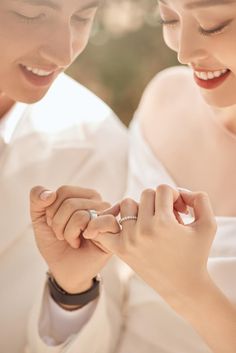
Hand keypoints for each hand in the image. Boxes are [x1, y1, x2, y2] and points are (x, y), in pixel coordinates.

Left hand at [30, 185, 115, 293]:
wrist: (63, 270)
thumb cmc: (55, 243)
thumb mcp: (39, 218)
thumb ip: (38, 198)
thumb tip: (49, 194)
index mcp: (82, 195)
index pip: (64, 191)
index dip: (51, 210)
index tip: (53, 224)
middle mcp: (97, 202)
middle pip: (70, 203)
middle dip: (58, 224)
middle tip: (62, 236)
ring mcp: (107, 215)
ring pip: (81, 215)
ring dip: (69, 234)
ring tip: (73, 241)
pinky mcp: (113, 231)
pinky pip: (101, 223)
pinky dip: (86, 234)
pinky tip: (86, 240)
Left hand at [83, 185, 216, 303]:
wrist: (183, 287)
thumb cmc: (197, 254)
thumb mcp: (208, 225)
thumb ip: (200, 199)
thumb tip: (181, 191)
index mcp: (164, 223)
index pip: (163, 189)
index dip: (174, 196)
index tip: (181, 211)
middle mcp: (143, 229)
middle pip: (146, 194)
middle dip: (159, 202)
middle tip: (168, 218)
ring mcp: (129, 239)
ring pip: (127, 204)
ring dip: (140, 208)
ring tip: (152, 223)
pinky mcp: (120, 249)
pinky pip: (104, 226)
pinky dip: (108, 221)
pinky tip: (122, 225)